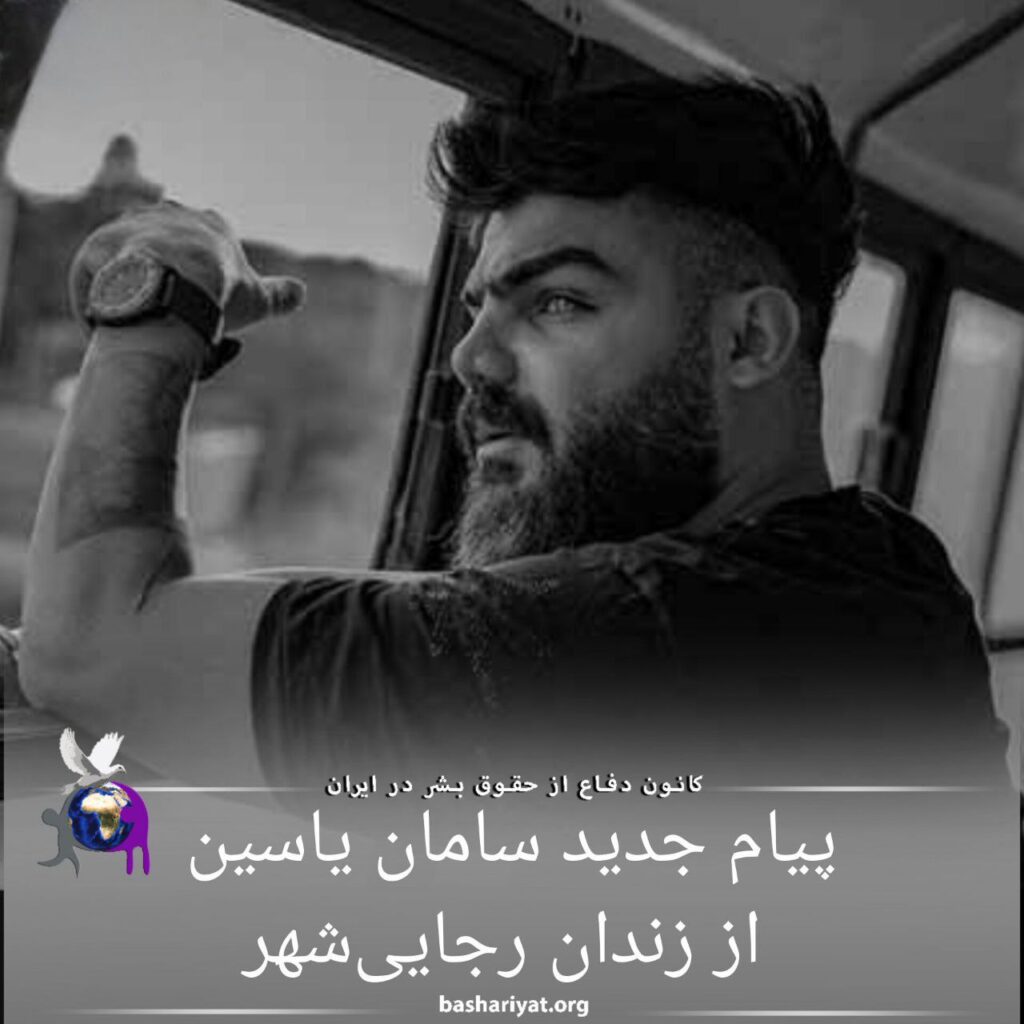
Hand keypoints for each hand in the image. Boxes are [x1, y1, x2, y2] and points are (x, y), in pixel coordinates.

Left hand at [69, 201, 305, 334]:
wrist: (173, 286)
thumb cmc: (219, 292)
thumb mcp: (258, 299)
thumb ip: (280, 295)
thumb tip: (300, 293)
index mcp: (210, 224)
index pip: (207, 243)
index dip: (207, 272)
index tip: (205, 297)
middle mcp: (169, 214)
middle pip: (166, 243)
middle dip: (167, 272)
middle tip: (172, 308)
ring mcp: (132, 224)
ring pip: (129, 259)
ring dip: (132, 289)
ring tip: (140, 323)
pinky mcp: (98, 242)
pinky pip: (95, 277)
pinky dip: (101, 302)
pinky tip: (112, 327)